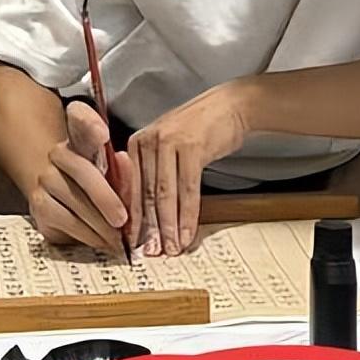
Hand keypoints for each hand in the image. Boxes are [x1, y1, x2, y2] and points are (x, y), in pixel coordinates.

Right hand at [28, 101, 134, 254]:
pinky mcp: (38, 208)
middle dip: (106, 200)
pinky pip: (66, 224)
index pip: (81, 120)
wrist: (63, 193)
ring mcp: (44, 181)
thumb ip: (122, 169)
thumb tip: (126, 165)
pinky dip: (88, 236)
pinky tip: (103, 241)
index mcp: (80, 137)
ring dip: (100, 226)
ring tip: (120, 239)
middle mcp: (58, 154)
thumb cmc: (99, 181)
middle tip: (124, 220)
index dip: (91, 125)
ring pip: (74, 204)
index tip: (102, 134)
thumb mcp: (115, 172)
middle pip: (82, 172)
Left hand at [129, 82, 249, 256]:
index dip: (133, 218)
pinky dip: (188, 215)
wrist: (229, 106)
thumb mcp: (167, 145)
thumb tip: (147, 214)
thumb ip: (153, 171)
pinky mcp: (192, 147)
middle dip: (149, 228)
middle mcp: (149, 141)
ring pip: (165, 194)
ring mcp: (170, 142)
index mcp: (137, 143)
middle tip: (151, 253)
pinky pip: (188, 189)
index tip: (134, 242)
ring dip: (169, 226)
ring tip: (171, 248)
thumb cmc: (199, 130)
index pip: (130, 187)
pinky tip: (187, 232)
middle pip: (146, 193)